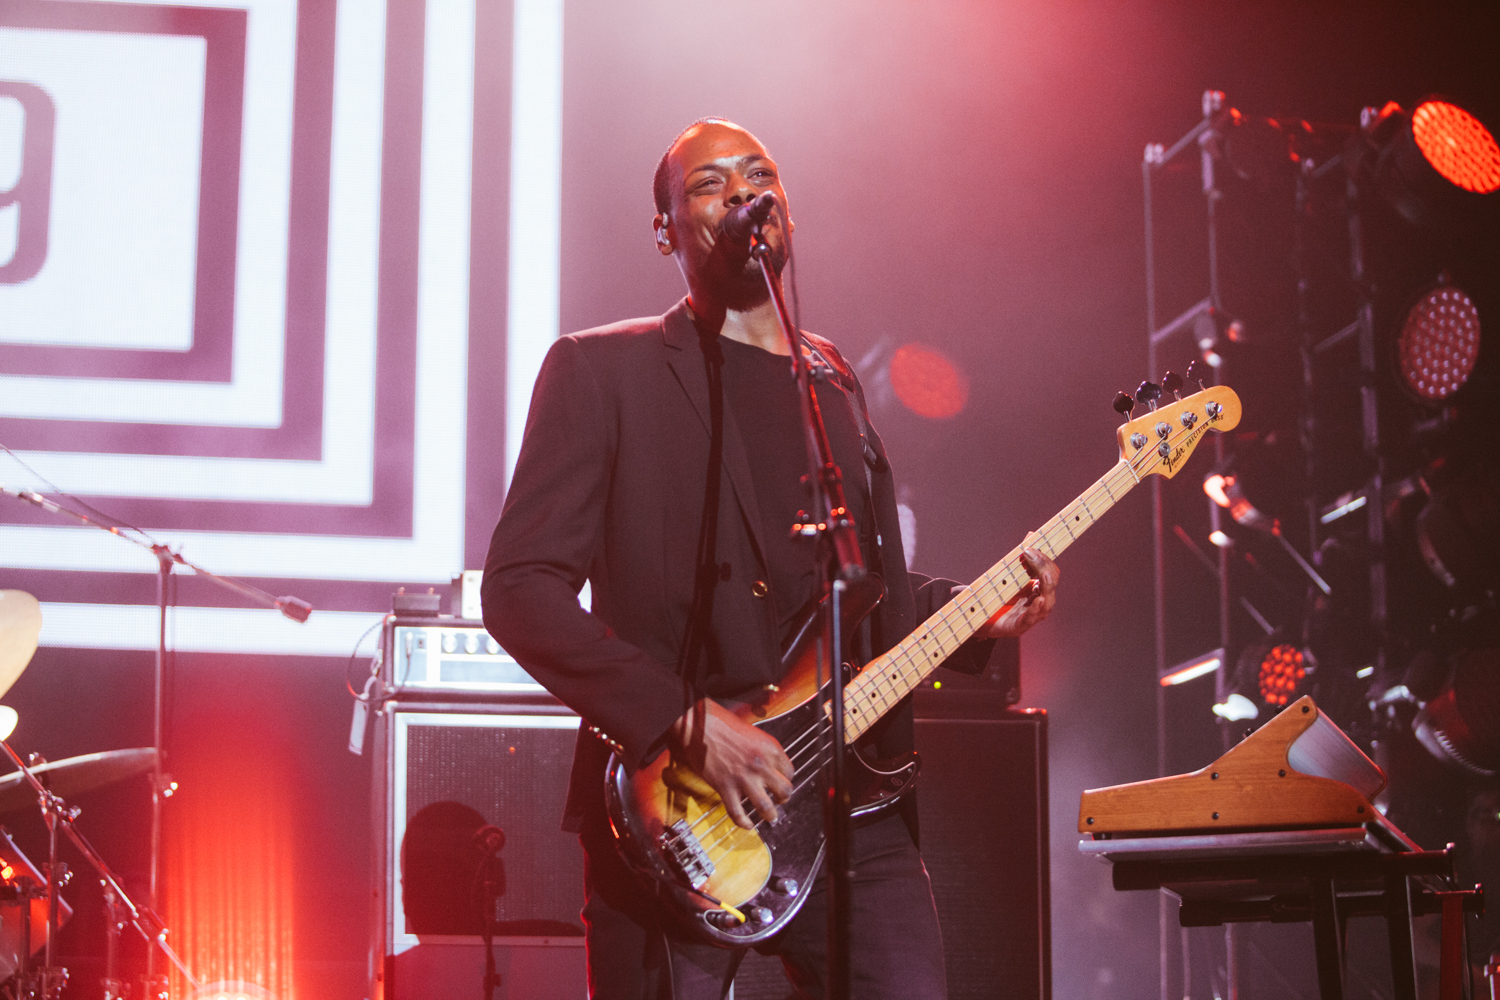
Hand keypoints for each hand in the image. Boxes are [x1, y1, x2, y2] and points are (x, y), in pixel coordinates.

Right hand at [670, 698, 793, 828]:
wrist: (699, 725)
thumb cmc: (721, 723)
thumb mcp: (753, 732)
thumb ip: (763, 751)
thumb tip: (770, 766)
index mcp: (769, 748)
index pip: (789, 771)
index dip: (786, 779)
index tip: (781, 782)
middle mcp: (760, 764)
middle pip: (784, 790)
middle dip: (784, 799)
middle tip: (780, 801)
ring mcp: (743, 777)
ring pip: (765, 807)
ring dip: (770, 815)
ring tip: (769, 817)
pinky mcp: (725, 787)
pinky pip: (737, 813)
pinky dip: (743, 822)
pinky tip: (747, 824)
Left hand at [965, 544, 1059, 638]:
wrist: (976, 619)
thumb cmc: (995, 598)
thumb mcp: (1007, 574)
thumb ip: (1020, 558)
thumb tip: (1031, 534)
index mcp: (1037, 589)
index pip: (1050, 572)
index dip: (1045, 558)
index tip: (1032, 545)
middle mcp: (1038, 602)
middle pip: (1051, 584)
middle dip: (1043, 567)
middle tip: (1030, 553)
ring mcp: (1031, 616)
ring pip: (1047, 603)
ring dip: (1046, 587)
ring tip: (1043, 575)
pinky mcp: (1018, 627)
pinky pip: (1031, 619)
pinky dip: (1035, 610)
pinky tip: (1037, 601)